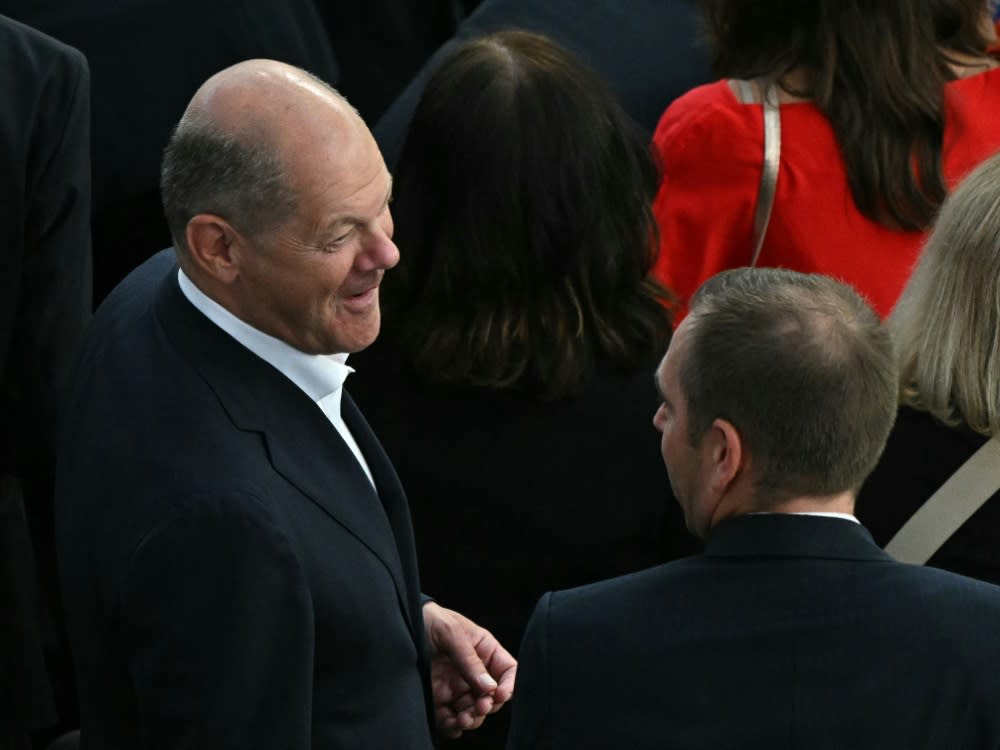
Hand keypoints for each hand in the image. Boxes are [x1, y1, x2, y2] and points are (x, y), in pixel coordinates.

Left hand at [422, 601, 516, 738]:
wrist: (400, 624)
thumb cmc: (430, 620)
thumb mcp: (451, 632)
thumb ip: (469, 659)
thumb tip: (489, 687)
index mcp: (484, 651)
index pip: (507, 671)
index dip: (508, 685)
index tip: (498, 695)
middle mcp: (474, 672)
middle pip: (492, 697)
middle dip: (488, 706)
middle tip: (479, 707)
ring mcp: (457, 686)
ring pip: (473, 711)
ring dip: (472, 719)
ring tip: (463, 719)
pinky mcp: (439, 699)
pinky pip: (451, 719)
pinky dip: (453, 726)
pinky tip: (452, 724)